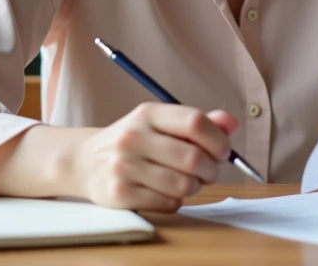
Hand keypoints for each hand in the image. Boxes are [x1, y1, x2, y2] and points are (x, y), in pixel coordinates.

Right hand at [72, 102, 238, 211]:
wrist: (85, 161)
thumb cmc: (134, 141)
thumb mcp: (161, 123)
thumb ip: (199, 122)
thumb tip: (232, 124)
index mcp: (148, 114)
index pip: (195, 122)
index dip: (218, 140)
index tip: (222, 151)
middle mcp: (133, 137)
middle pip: (194, 158)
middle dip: (211, 170)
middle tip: (209, 172)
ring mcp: (124, 167)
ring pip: (184, 185)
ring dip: (194, 187)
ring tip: (187, 182)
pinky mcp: (119, 194)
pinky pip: (168, 204)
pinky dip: (176, 201)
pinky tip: (166, 191)